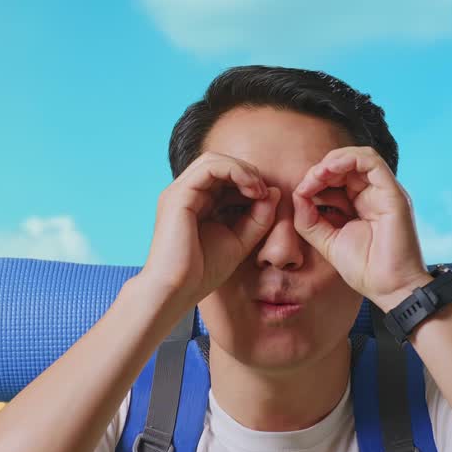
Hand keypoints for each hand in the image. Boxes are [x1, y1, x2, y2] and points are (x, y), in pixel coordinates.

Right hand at [138, 152, 279, 306]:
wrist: (177, 290)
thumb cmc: (202, 272)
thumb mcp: (240, 241)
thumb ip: (258, 218)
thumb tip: (274, 191)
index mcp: (196, 203)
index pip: (224, 177)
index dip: (249, 181)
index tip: (268, 199)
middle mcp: (185, 193)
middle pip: (219, 164)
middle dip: (248, 172)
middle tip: (265, 192)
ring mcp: (179, 192)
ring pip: (214, 160)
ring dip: (242, 169)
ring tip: (259, 189)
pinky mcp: (178, 195)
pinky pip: (209, 167)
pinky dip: (234, 171)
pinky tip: (251, 189)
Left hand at [291, 146, 431, 310]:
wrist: (389, 289)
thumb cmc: (365, 270)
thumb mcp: (327, 241)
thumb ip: (310, 220)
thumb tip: (297, 195)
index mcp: (362, 204)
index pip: (338, 178)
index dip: (316, 180)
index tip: (300, 194)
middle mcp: (375, 194)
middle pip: (347, 165)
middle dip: (321, 170)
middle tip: (306, 184)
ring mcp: (385, 192)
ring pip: (359, 157)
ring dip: (333, 161)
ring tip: (317, 175)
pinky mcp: (393, 194)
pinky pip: (371, 162)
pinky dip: (348, 160)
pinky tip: (328, 171)